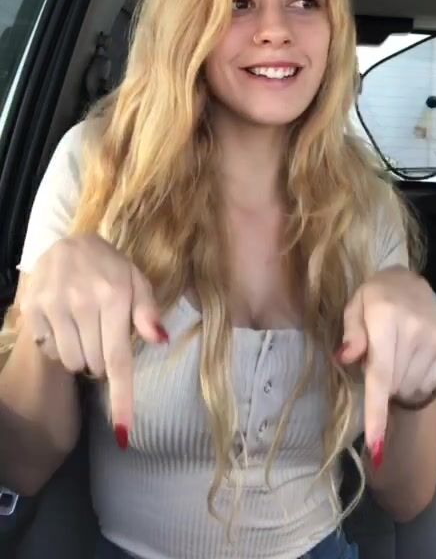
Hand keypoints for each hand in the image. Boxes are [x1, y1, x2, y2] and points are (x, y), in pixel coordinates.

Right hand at [18, 234, 166, 443]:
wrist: (68, 243)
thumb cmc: (110, 267)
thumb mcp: (136, 281)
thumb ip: (147, 311)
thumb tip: (159, 340)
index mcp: (114, 296)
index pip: (117, 359)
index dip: (122, 399)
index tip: (123, 435)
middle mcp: (82, 303)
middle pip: (95, 366)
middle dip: (103, 358)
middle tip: (103, 332)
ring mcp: (54, 305)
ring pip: (73, 362)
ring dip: (82, 355)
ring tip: (85, 327)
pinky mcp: (33, 308)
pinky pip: (52, 350)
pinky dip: (61, 345)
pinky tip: (65, 322)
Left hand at [338, 267, 435, 454]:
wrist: (412, 282)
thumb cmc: (375, 297)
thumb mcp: (355, 305)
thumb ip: (351, 333)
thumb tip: (345, 358)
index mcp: (386, 318)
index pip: (381, 374)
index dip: (376, 413)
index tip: (375, 447)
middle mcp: (416, 331)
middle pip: (393, 386)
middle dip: (380, 383)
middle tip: (378, 356)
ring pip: (409, 388)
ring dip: (397, 383)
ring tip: (395, 354)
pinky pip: (427, 384)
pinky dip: (413, 380)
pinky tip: (411, 358)